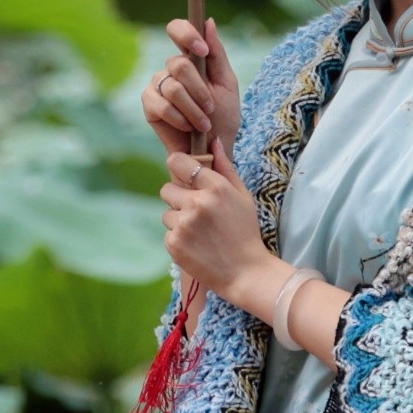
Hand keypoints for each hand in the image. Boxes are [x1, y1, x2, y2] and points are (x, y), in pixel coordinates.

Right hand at [144, 17, 241, 169]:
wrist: (212, 150)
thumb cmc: (223, 118)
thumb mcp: (227, 84)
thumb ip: (217, 54)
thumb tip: (209, 22)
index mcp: (191, 57)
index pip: (179, 29)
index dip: (186, 34)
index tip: (202, 51)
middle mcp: (171, 68)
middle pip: (179, 64)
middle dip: (199, 90)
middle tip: (210, 108)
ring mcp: (158, 85)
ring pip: (172, 87)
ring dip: (193, 109)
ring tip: (203, 123)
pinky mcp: (149, 104)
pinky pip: (160, 104)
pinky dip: (178, 118)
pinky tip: (187, 127)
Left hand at [160, 150, 272, 305]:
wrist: (245, 271)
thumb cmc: (245, 231)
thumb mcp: (242, 196)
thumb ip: (225, 167)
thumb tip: (213, 140)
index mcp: (215, 187)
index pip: (178, 161)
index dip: (178, 166)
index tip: (182, 174)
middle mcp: (197, 203)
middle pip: (167, 188)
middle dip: (178, 198)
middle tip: (197, 212)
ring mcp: (184, 224)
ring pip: (167, 213)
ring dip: (178, 220)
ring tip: (200, 233)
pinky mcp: (174, 243)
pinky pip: (168, 232)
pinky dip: (178, 239)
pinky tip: (197, 245)